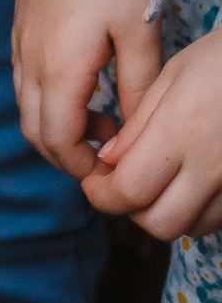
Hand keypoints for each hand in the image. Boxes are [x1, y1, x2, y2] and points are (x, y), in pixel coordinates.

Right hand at [14, 0, 159, 177]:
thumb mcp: (141, 30)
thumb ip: (138, 89)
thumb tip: (138, 132)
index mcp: (60, 68)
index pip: (58, 140)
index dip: (82, 165)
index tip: (111, 169)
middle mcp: (31, 60)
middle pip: (35, 131)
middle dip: (67, 153)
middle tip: (108, 150)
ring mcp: (20, 41)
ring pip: (26, 106)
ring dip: (57, 125)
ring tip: (101, 116)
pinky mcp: (20, 25)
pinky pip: (24, 79)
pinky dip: (47, 99)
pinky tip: (82, 82)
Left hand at [83, 30, 221, 239]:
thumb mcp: (174, 75)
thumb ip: (139, 123)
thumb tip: (108, 160)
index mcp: (182, 131)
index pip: (130, 190)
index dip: (102, 195)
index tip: (93, 183)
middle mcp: (212, 165)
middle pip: (160, 223)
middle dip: (132, 211)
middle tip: (123, 184)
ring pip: (191, 227)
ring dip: (165, 213)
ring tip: (158, 182)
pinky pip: (218, 219)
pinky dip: (196, 211)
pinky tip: (190, 183)